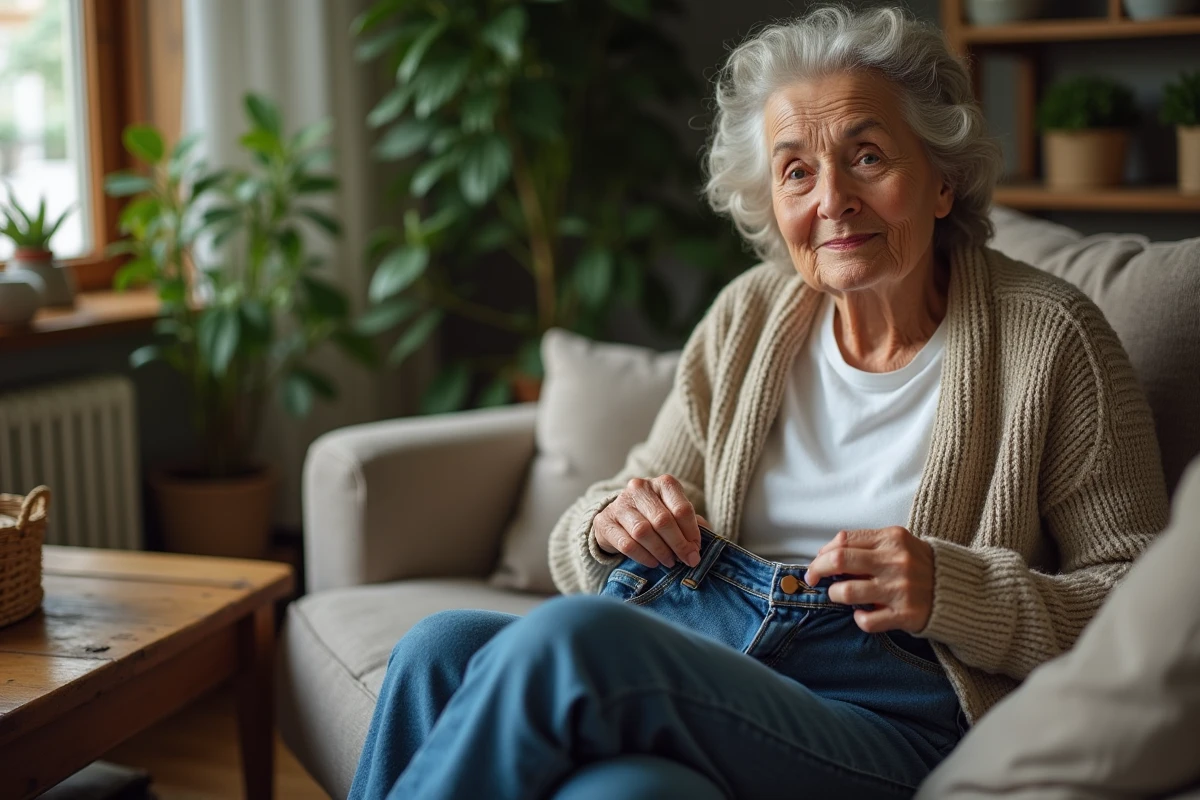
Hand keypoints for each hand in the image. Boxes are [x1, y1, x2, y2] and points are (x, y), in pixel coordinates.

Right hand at [594, 475, 705, 568]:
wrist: (618, 516)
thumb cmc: (655, 516)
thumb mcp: (675, 513)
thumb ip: (692, 525)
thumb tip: (700, 546)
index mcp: (663, 483)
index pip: (681, 509)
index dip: (692, 533)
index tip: (696, 550)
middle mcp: (640, 488)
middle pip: (663, 521)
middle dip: (678, 545)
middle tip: (687, 561)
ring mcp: (620, 503)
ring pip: (643, 532)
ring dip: (661, 552)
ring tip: (669, 562)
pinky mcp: (604, 521)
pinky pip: (626, 544)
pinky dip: (643, 557)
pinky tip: (653, 563)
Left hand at [803, 526, 933, 633]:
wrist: (960, 590)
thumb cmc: (920, 565)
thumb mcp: (898, 544)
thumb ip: (867, 545)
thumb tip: (826, 554)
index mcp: (892, 539)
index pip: (844, 541)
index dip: (822, 553)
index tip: (817, 563)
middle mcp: (896, 562)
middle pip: (839, 561)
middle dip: (818, 570)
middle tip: (812, 579)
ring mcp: (900, 590)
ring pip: (847, 592)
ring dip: (836, 594)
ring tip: (840, 595)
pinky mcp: (905, 615)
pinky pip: (867, 620)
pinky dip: (858, 618)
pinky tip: (862, 613)